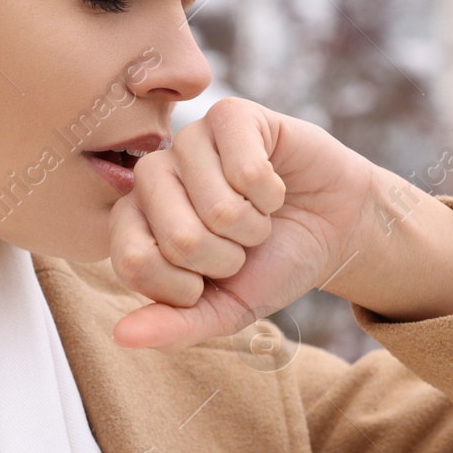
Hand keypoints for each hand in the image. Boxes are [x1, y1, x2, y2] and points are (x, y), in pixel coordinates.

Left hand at [108, 98, 452, 349]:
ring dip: (252, 226)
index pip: (133, 262)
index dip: (184, 288)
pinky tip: (273, 188)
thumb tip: (122, 336)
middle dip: (225, 258)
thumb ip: (173, 326)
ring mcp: (188, 140)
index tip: (205, 281)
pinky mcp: (230, 116)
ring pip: (217, 206)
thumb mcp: (223, 311)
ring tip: (257, 216)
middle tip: (239, 246)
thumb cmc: (268, 265)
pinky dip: (272, 194)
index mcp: (135, 222)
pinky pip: (246, 170)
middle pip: (177, 238)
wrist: (331, 229)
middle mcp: (153, 176)